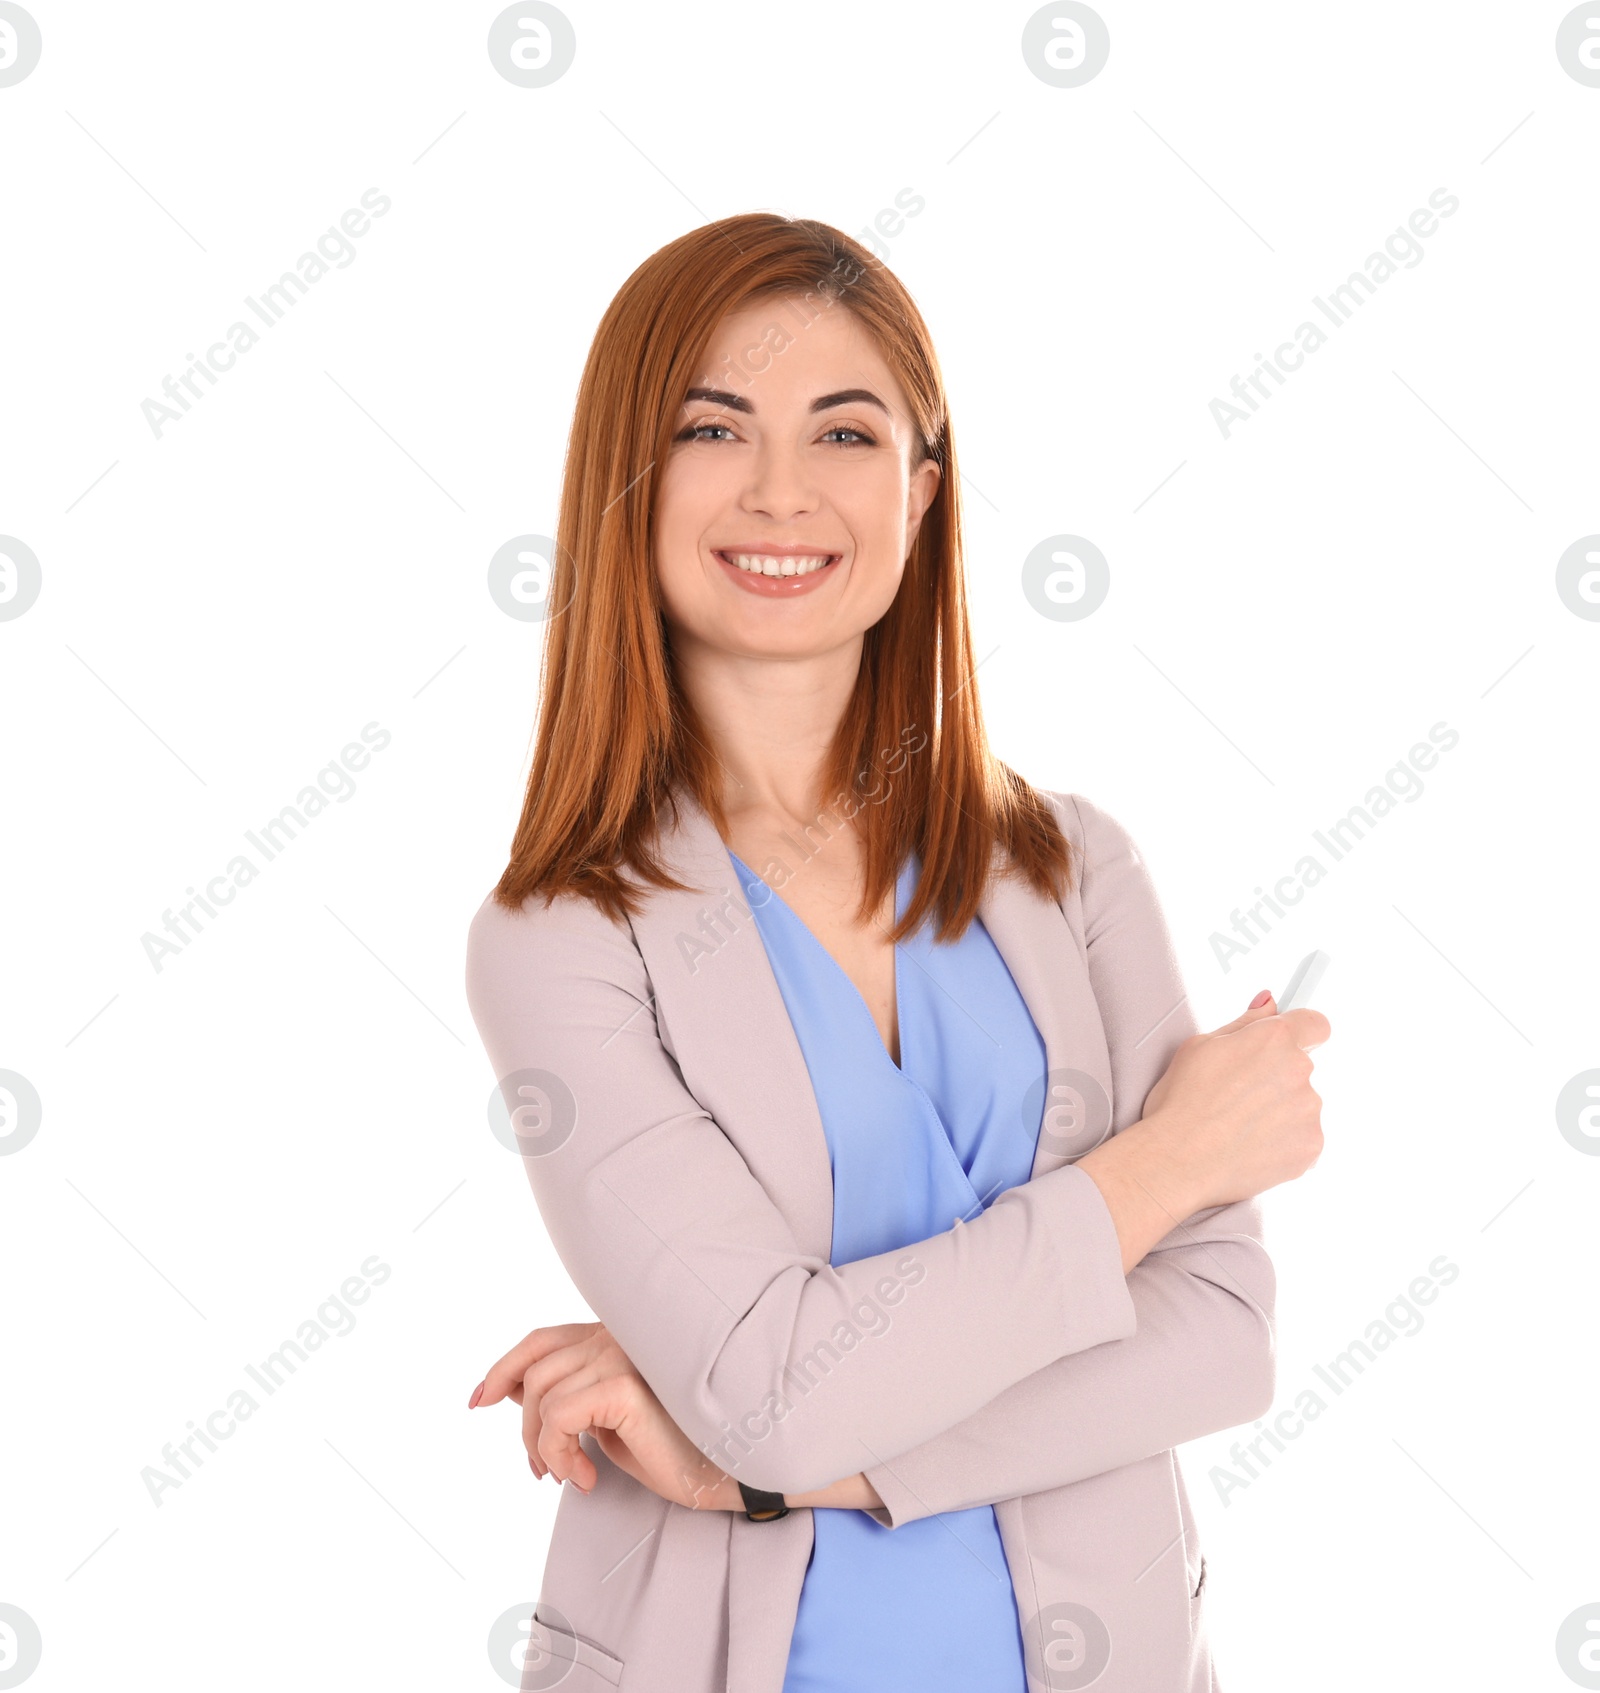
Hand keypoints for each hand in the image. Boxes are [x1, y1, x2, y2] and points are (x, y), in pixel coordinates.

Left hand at [469, 1322, 741, 1508]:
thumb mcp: (606, 1419)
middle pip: (535, 1372)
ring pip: (541, 1397)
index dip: (505, 1367)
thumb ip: (570, 1393)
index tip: (480, 1400)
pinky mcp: (624, 1385)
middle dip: (525, 1428)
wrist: (723, 1472)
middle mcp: (619, 1334)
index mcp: (616, 1336)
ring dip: (544, 1448)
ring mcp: (623, 1354)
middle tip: (543, 1471)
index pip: (543, 1340)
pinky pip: (558, 1418)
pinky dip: (558, 1452)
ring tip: (571, 1475)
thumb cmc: (671, 1448)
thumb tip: (511, 1390)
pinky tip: (586, 1476)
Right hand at [1141, 988, 1328, 1210]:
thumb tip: (1268, 1004)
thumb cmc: (1180, 1105)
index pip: (1315, 1024)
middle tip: (1237, 1095)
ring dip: (1279, 1111)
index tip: (1288, 1043)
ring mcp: (1309, 1111)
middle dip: (1275, 1077)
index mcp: (1273, 1039)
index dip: (1302, 1032)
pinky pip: (1303, 1137)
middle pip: (1301, 1067)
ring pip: (1301, 1104)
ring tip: (1238, 1125)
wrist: (1178, 1160)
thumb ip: (1245, 1023)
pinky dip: (1283, 1141)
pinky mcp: (1311, 1147)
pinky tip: (1249, 1144)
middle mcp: (1299, 1071)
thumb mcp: (1198, 1046)